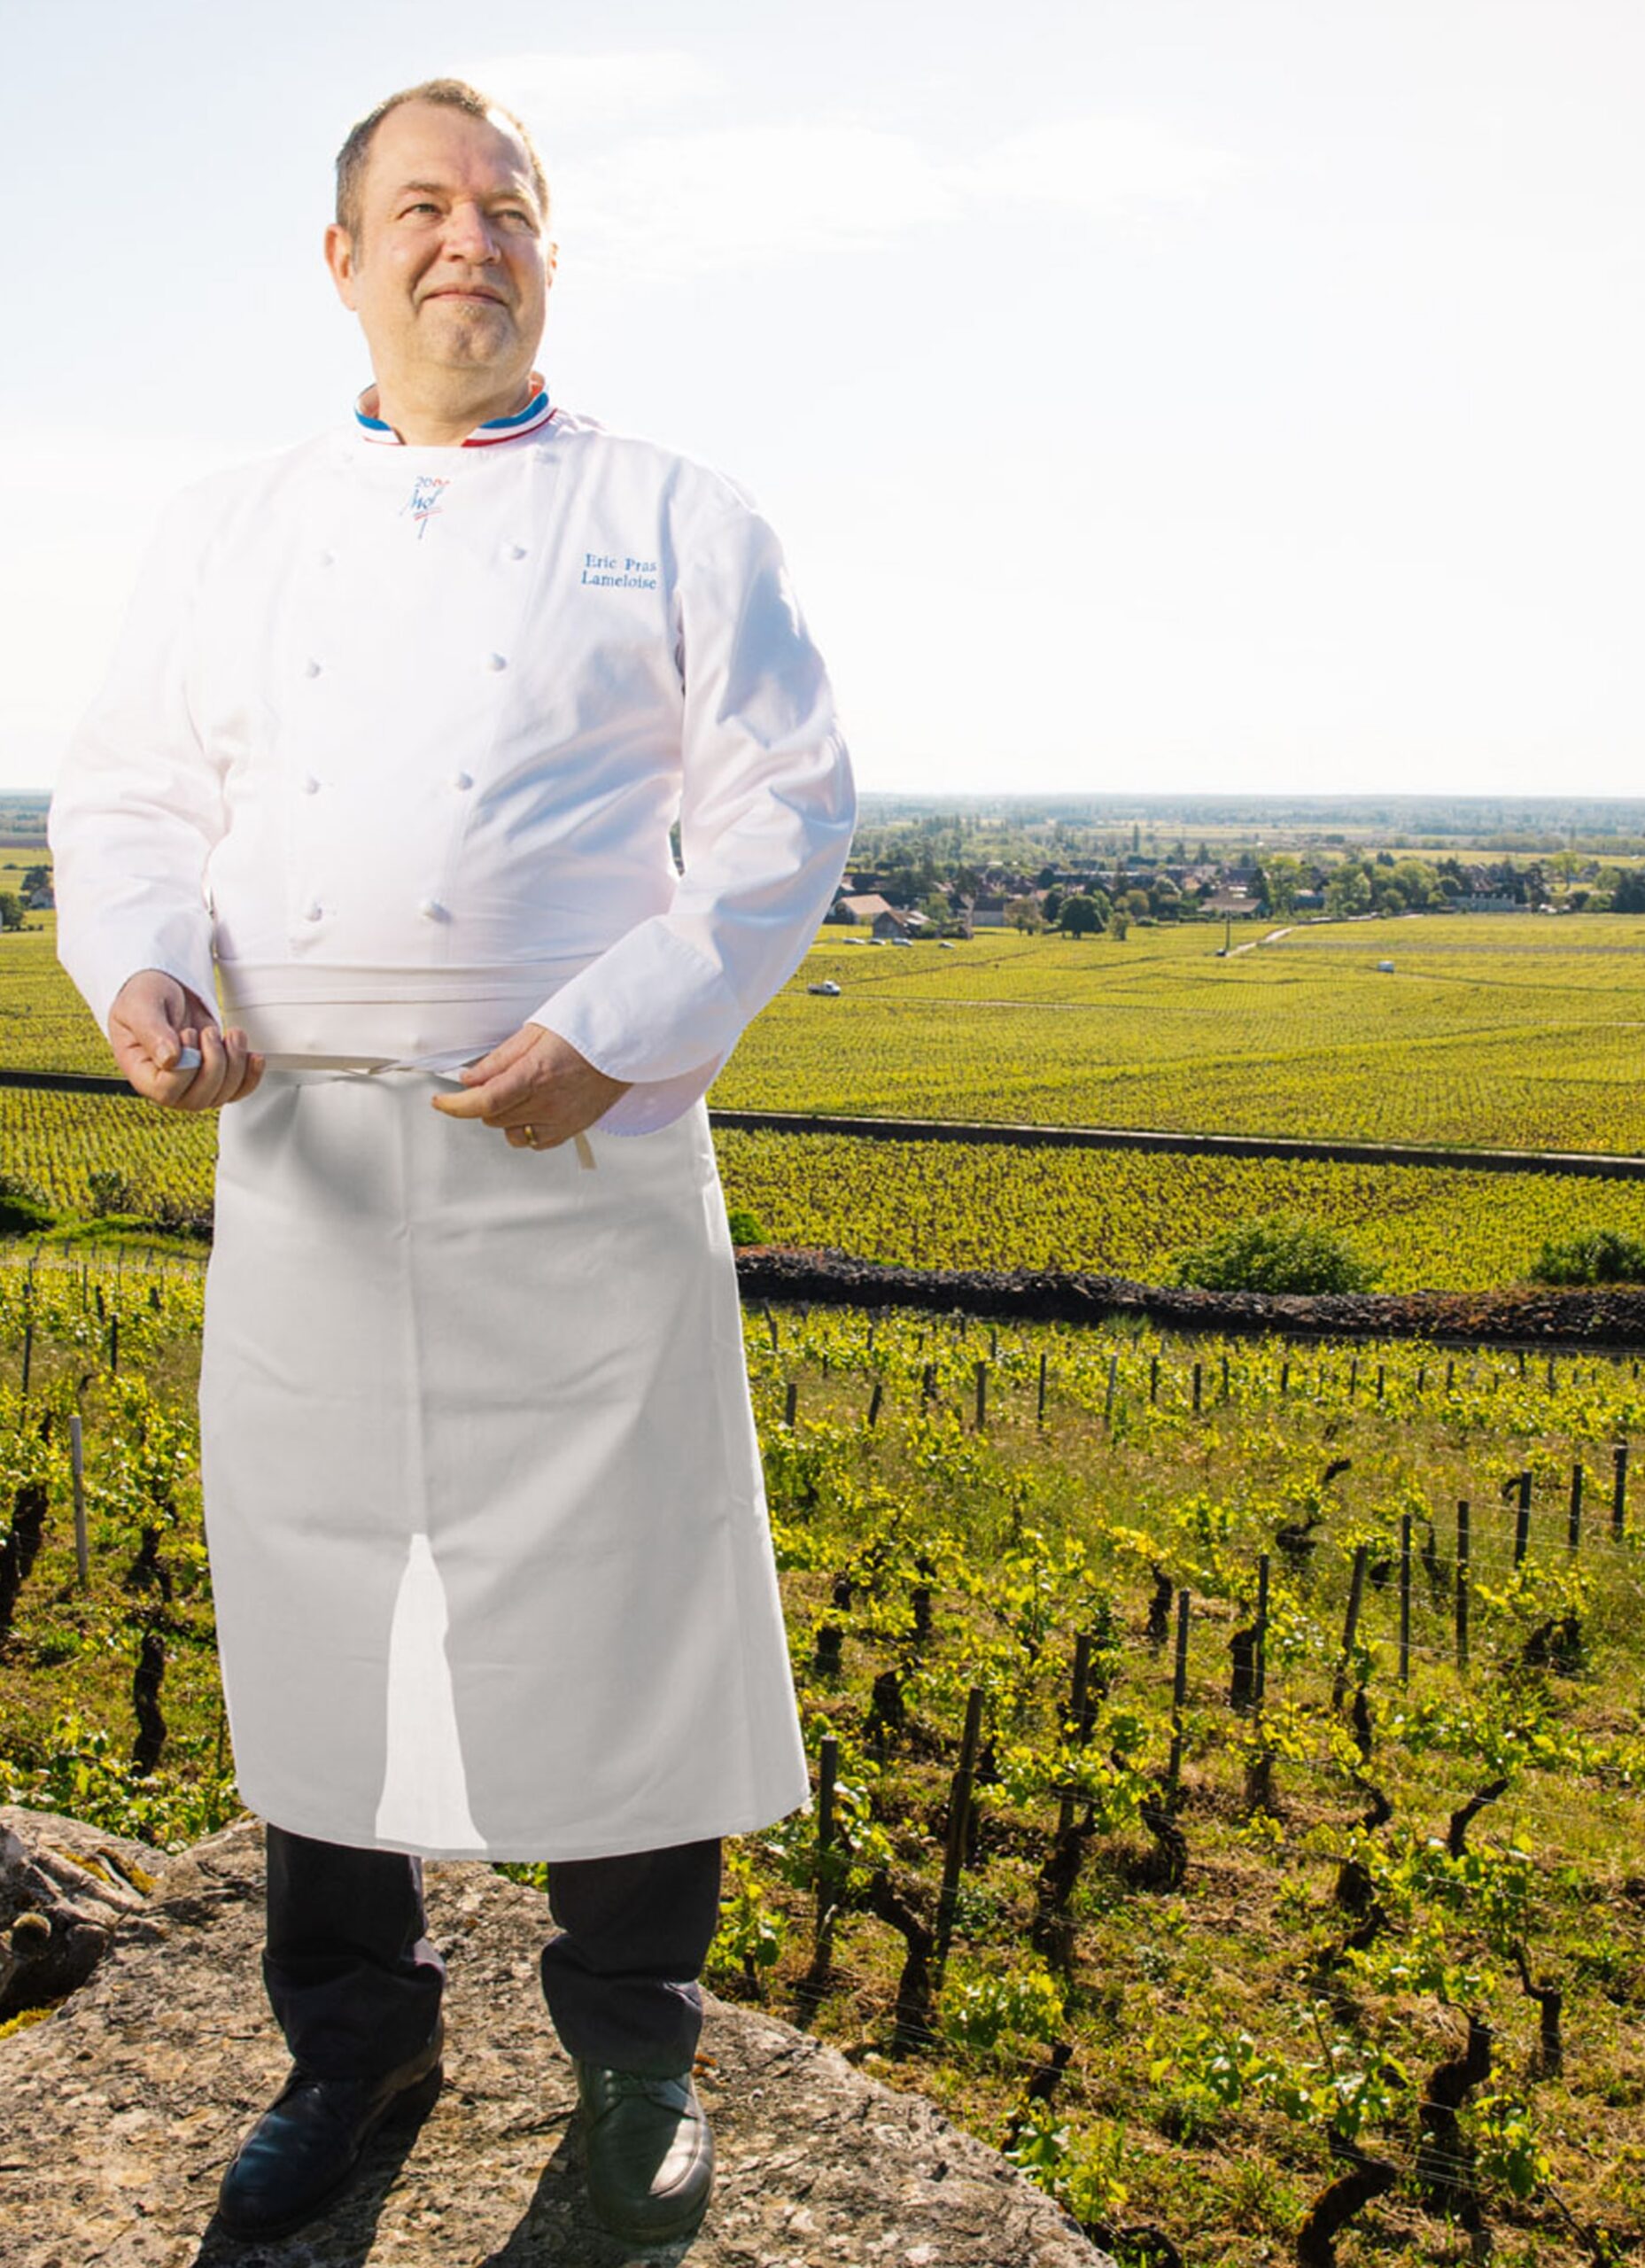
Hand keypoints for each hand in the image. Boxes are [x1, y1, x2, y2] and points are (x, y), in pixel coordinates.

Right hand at [108, 969, 264, 1110]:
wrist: (166, 988)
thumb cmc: (145, 996)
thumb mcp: (141, 1005)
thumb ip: (152, 1031)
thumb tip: (171, 1059)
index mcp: (141, 1072)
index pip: (166, 1091)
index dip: (186, 1066)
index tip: (187, 1034)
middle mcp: (166, 1085)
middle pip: (198, 1099)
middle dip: (215, 1063)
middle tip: (209, 1032)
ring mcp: (191, 1085)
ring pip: (222, 1095)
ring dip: (235, 1062)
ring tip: (230, 1034)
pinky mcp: (213, 1077)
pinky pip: (237, 1091)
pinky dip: (251, 1074)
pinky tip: (251, 1055)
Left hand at [429, 1021, 631, 1145]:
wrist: (625, 1043)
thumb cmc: (585, 1031)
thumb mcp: (536, 1033)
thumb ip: (499, 1060)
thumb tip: (469, 1079)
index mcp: (535, 1074)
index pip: (483, 1101)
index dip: (455, 1105)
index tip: (441, 1102)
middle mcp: (547, 1102)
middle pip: (492, 1117)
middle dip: (484, 1101)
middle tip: (495, 1081)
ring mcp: (561, 1120)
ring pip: (510, 1133)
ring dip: (504, 1117)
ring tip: (518, 1094)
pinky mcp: (572, 1130)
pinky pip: (535, 1142)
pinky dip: (525, 1129)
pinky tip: (534, 1109)